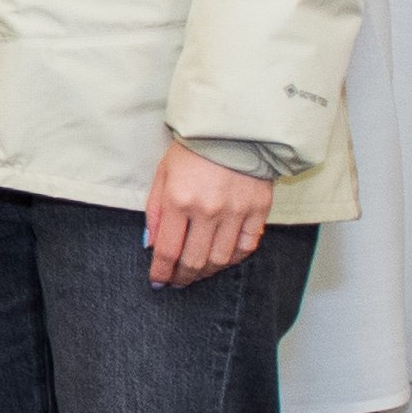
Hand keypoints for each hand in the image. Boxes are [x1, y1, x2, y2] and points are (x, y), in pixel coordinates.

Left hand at [142, 137, 273, 287]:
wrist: (233, 130)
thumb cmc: (192, 151)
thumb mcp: (162, 175)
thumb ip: (156, 211)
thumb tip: (153, 245)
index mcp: (179, 201)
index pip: (167, 250)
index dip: (161, 271)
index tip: (158, 280)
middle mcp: (208, 210)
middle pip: (194, 260)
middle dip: (183, 277)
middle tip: (177, 282)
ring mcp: (236, 212)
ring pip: (221, 258)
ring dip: (206, 272)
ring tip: (197, 273)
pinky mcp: (258, 210)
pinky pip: (247, 246)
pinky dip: (234, 258)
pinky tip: (223, 260)